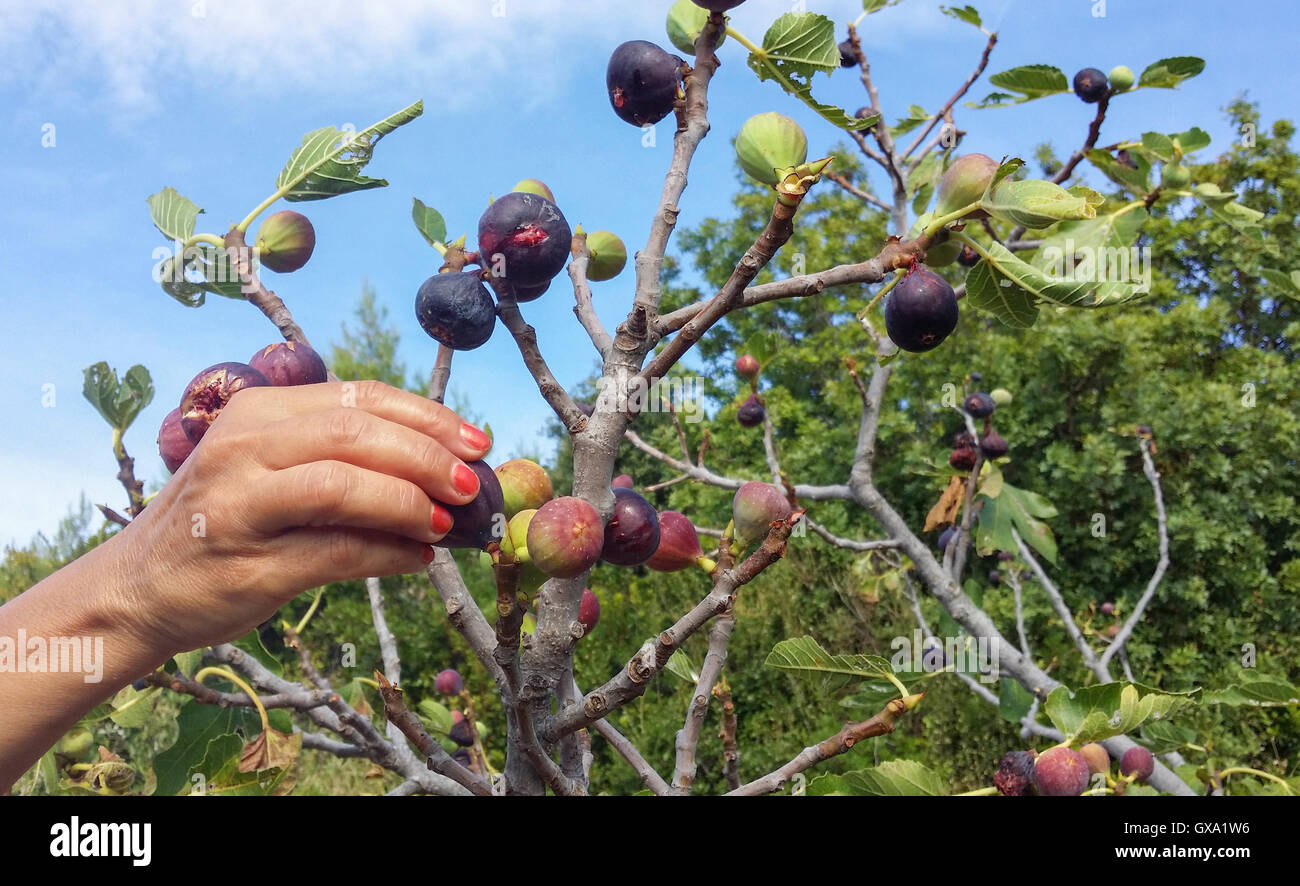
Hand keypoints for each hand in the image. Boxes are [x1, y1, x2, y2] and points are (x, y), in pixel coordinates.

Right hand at [110, 379, 491, 654]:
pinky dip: (388, 555)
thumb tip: (445, 467)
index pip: (359, 396)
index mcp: (259, 413)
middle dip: (427, 457)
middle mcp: (244, 449)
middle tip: (470, 486)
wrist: (137, 590)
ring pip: (342, 487)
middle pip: (355, 434)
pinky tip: (417, 559)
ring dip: (409, 504)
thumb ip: (340, 455)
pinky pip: (334, 552)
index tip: (478, 442)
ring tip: (448, 525)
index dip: (428, 416)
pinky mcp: (247, 565)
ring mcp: (240, 506)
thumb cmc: (226, 521)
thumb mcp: (270, 467)